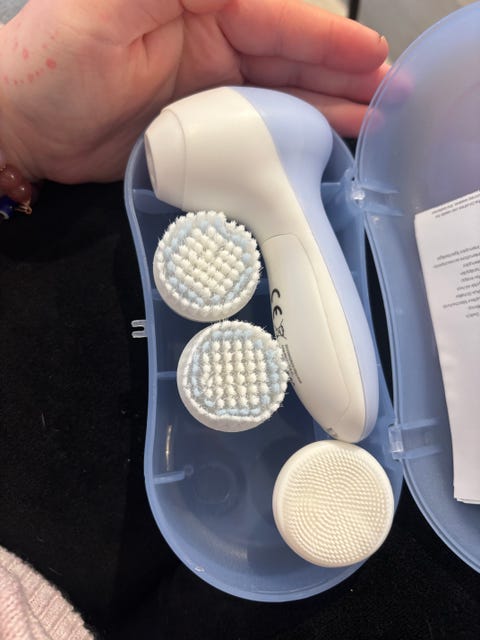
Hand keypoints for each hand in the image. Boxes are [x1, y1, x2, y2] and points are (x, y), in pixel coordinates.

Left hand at [0, 0, 387, 183]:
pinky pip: (259, 128)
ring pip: (281, 92)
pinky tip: (323, 141)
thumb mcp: (103, 11)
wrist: (27, 133)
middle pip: (288, 54)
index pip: (272, 15)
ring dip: (327, 105)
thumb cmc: (48, 68)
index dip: (322, 38)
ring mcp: (209, 87)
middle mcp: (208, 39)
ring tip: (371, 119)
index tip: (366, 55)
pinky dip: (293, 133)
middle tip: (385, 94)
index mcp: (193, 2)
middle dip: (339, 72)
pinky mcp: (204, 127)